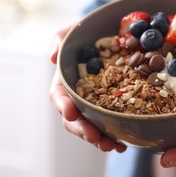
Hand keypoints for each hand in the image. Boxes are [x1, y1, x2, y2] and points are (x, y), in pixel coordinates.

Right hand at [48, 25, 126, 152]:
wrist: (108, 34)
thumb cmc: (86, 32)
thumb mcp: (73, 30)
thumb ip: (60, 38)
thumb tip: (51, 56)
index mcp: (65, 80)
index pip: (59, 96)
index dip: (63, 106)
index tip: (71, 113)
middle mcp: (76, 95)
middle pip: (74, 118)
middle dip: (82, 129)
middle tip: (95, 138)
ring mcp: (91, 103)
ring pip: (90, 125)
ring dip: (99, 139)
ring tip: (112, 146)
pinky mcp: (107, 106)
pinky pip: (108, 124)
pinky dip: (113, 135)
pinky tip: (123, 143)